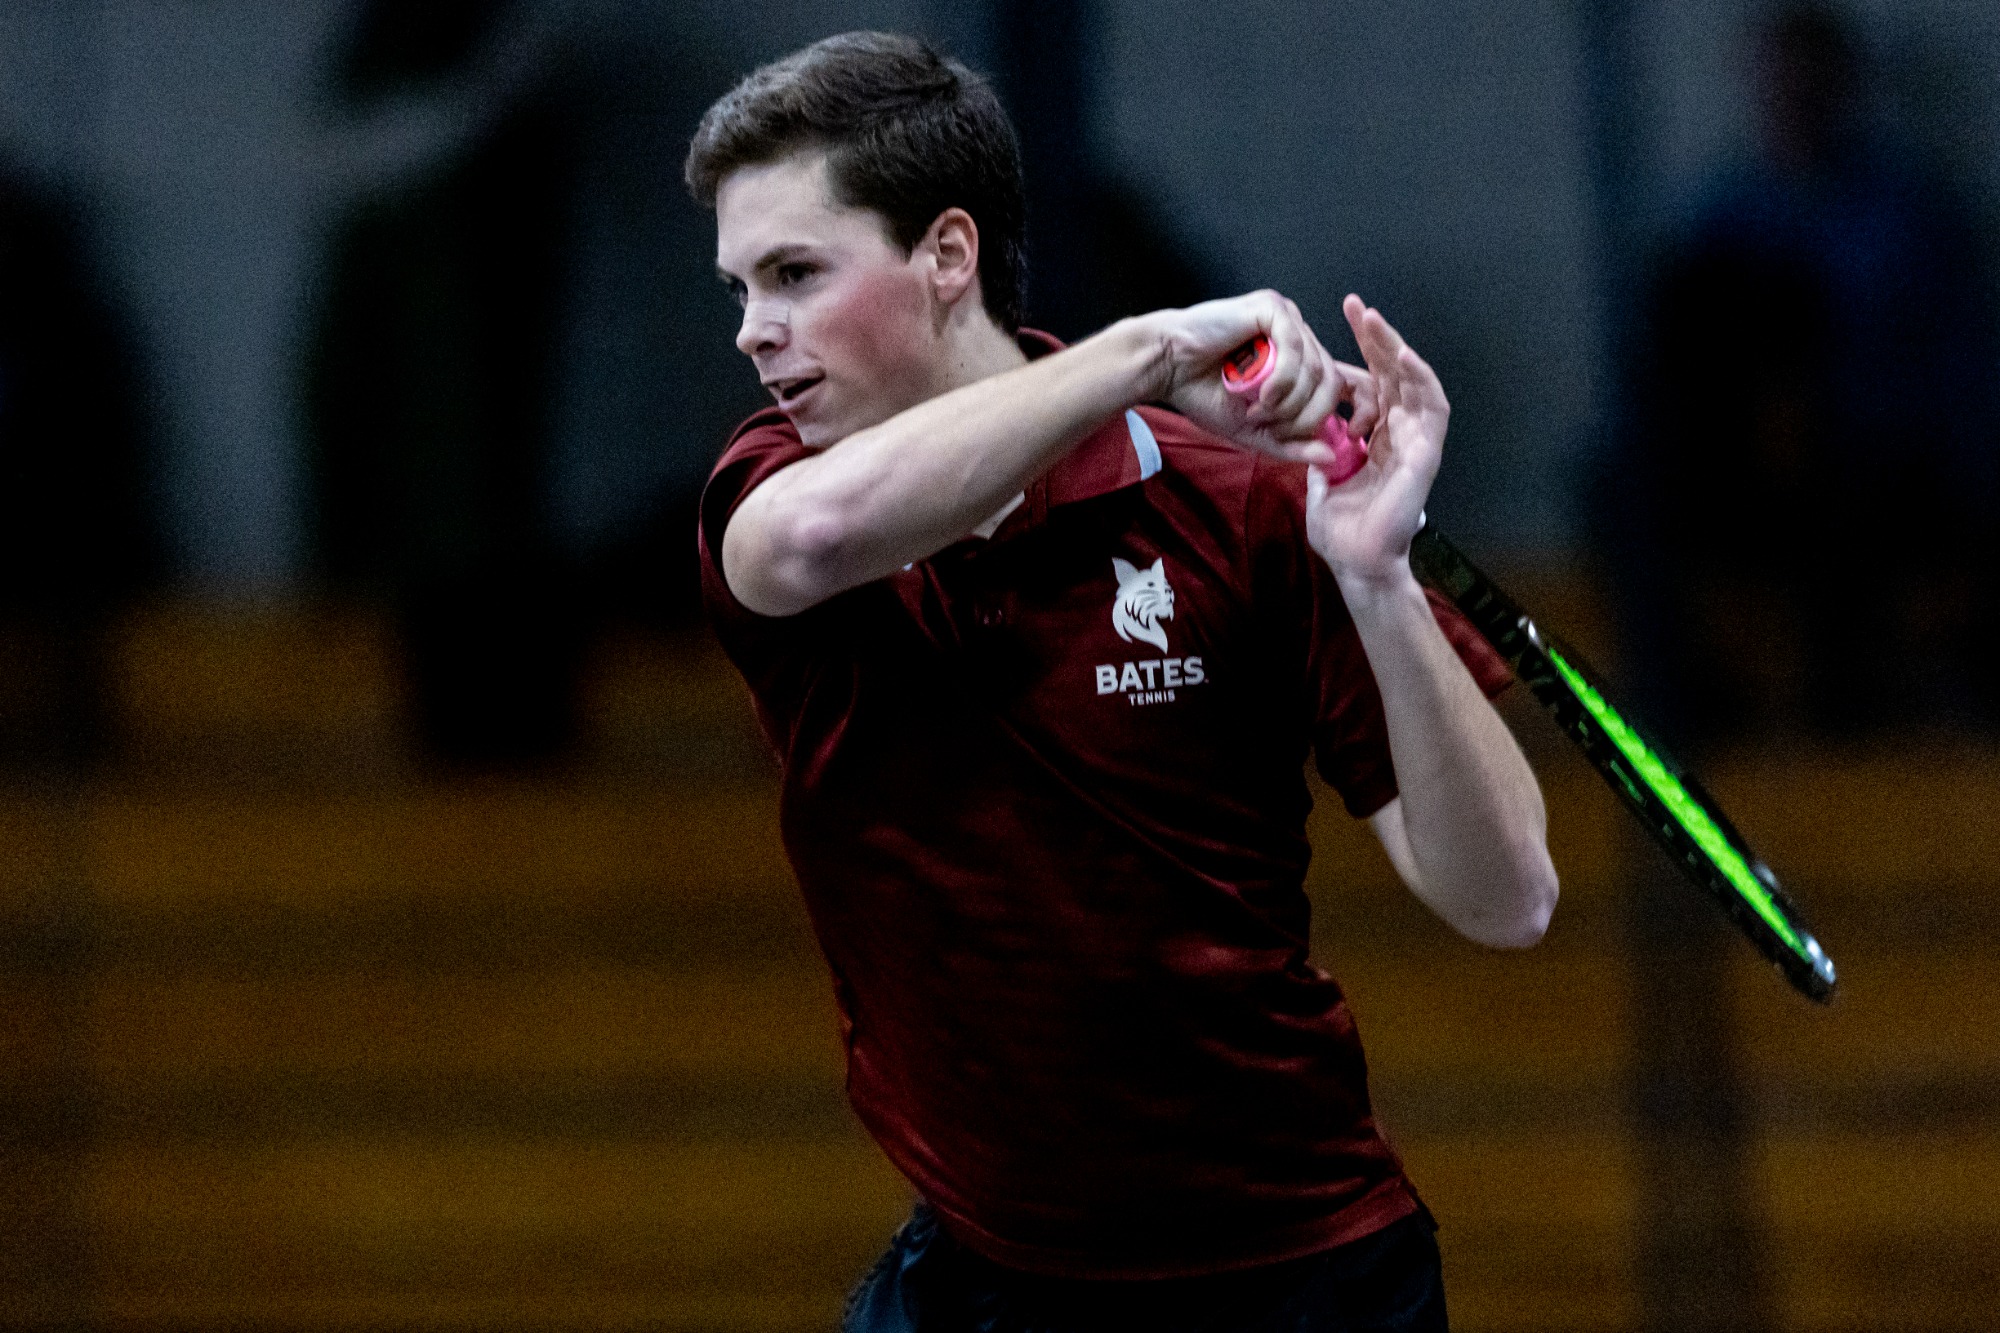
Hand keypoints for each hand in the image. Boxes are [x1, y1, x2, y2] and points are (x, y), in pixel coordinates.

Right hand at [1139, 291, 1374, 464]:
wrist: (1165, 367)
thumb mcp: (1252, 431)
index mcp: (1299, 360)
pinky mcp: (1272, 309)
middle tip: (1275, 427)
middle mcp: (1299, 336)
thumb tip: (1330, 458)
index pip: (1339, 386)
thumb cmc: (1203, 394)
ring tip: (1258, 411)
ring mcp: (1288, 319)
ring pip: (1315, 368)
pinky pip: (1295, 348)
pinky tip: (1260, 395)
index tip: (1337, 439)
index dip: (1343, 412)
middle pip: (1332, 381)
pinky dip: (1282, 380)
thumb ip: (1289, 445)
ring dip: (1290, 402)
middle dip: (1308, 416)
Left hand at [1304, 296, 1447, 587]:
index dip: (1361, 350)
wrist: (1356, 562)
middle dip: (1376, 337)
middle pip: (1393, 373)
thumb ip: (1319, 450)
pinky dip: (1419, 380)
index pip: (1373, 381)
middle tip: (1355, 305)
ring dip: (1395, 349)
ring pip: (1414, 382)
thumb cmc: (1342, 529)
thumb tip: (1306, 426)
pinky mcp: (1426, 454)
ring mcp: (1417, 441)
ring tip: (1374, 321)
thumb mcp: (1321, 479)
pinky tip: (1401, 357)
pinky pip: (1431, 409)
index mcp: (1378, 435)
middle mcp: (1401, 433)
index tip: (1341, 319)